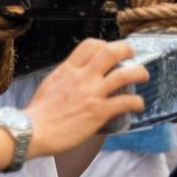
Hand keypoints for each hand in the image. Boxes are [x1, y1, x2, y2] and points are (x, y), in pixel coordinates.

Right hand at [22, 39, 148, 160]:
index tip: (110, 50)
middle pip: (111, 52)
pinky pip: (125, 102)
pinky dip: (137, 102)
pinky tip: (139, 105)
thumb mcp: (51, 84)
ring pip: (125, 74)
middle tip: (132, 54)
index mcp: (68, 69)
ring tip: (144, 76)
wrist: (32, 132)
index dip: (104, 44)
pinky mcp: (98, 112)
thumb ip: (66, 77)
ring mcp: (92, 93)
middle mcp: (82, 77)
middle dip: (126, 49)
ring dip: (139, 72)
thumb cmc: (38, 113)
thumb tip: (77, 77)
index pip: (90, 45)